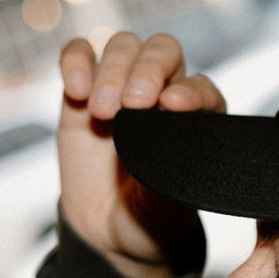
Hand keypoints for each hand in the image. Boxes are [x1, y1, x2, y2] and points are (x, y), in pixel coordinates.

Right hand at [57, 32, 226, 277]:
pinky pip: (80, 53)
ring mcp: (124, 88)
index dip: (191, 91)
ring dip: (113, 71)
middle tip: (132, 104)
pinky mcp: (84, 90)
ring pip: (124, 46)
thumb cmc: (153, 215)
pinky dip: (76, 61)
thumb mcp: (170, 202)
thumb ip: (171, 167)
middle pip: (163, 51)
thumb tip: (166, 127)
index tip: (173, 106)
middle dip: (148, 70)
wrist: (111, 231)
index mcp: (199, 119)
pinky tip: (76, 90)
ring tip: (103, 112)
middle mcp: (165, 94)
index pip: (202, 88)